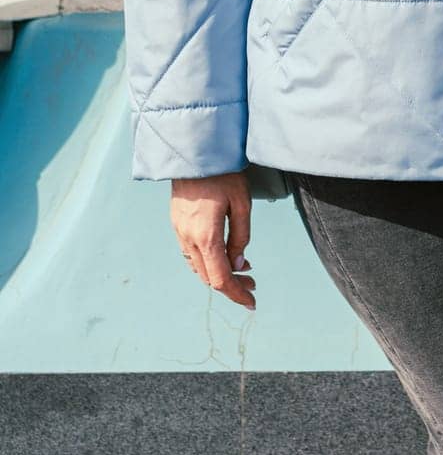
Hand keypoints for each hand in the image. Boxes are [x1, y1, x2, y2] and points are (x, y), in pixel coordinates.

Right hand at [170, 171, 255, 309]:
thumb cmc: (223, 174)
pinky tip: (222, 255)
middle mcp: (188, 238)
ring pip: (198, 267)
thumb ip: (241, 237)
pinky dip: (207, 261)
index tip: (252, 303)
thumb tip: (240, 264)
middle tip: (252, 284)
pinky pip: (191, 254)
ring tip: (243, 269)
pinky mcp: (177, 223)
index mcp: (206, 236)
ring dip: (219, 273)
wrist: (194, 151)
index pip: (221, 279)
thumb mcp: (242, 204)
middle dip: (231, 285)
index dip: (237, 295)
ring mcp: (179, 231)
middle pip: (209, 276)